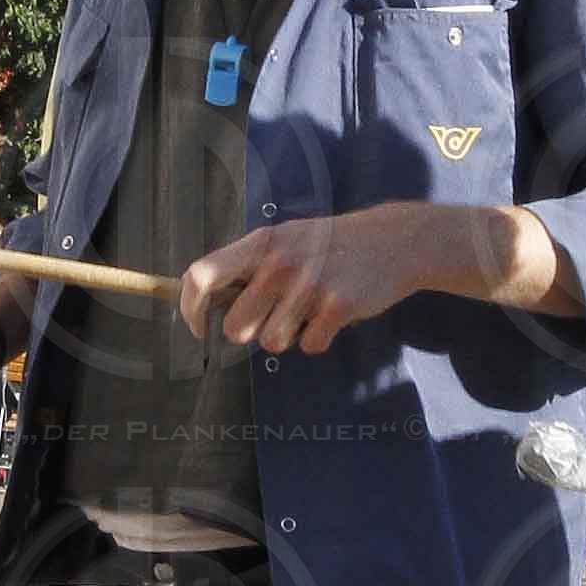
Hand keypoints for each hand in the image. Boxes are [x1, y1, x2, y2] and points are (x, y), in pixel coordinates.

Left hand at [181, 204, 454, 355]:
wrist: (394, 241)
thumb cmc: (332, 245)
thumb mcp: (286, 239)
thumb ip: (249, 265)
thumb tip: (208, 302)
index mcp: (261, 243)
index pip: (202, 276)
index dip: (190, 309)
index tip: (198, 328)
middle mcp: (280, 262)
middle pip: (236, 327)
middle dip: (253, 330)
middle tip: (277, 313)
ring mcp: (309, 285)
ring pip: (272, 342)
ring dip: (289, 334)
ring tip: (310, 308)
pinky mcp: (338, 307)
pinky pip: (309, 346)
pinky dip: (319, 337)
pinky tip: (333, 313)